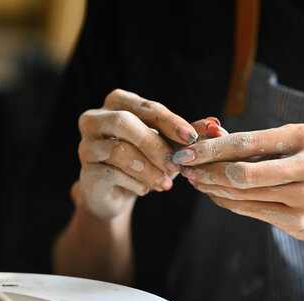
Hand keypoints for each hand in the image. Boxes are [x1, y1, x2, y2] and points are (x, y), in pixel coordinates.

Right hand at [75, 89, 203, 218]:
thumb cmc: (144, 161)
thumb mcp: (169, 145)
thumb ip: (189, 134)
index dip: (171, 122)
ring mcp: (86, 145)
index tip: (192, 137)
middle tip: (177, 164)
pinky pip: (111, 173)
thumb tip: (217, 126)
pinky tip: (146, 189)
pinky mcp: (86, 172)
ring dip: (148, 169)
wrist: (115, 194)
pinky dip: (136, 183)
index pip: (147, 108)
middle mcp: (95, 119)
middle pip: (124, 122)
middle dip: (155, 144)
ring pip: (117, 151)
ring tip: (166, 184)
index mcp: (117, 103)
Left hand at [173, 123, 303, 240]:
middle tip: (185, 170)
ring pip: (243, 194)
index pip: (245, 142)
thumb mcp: (287, 146)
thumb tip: (206, 136)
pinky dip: (226, 202)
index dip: (210, 149)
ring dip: (212, 188)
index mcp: (303, 137)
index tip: (184, 152)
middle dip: (207, 171)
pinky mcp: (298, 221)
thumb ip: (251, 143)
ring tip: (196, 181)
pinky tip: (213, 194)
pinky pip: (249, 210)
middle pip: (242, 172)